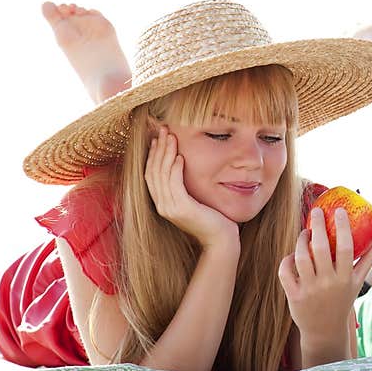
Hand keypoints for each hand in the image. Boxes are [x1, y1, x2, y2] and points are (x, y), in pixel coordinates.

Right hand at [144, 127, 238, 247]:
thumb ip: (185, 187)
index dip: (153, 155)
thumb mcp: (195, 200)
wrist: (220, 240)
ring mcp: (170, 208)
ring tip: (171, 137)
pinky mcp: (181, 209)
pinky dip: (175, 169)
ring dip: (166, 153)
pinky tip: (180, 156)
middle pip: (153, 171)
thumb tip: (184, 164)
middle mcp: (162, 206)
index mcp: (162, 203)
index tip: (158, 137)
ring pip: (162, 175)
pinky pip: (174, 184)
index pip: (151, 174)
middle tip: (163, 129)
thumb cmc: (213, 219)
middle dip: (157, 148)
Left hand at [278, 207, 371, 352]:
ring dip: (301, 241)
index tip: (339, 211)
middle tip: (316, 212)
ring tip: (305, 233)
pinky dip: (287, 259)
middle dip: (317, 226)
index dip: (342, 227)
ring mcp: (309, 290)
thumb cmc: (342, 302)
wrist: (325, 331)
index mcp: (345, 278)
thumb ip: (368, 259)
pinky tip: (293, 254)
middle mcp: (328, 283)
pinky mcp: (294, 296)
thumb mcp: (357, 283)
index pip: (345, 247)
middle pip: (320, 248)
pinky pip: (286, 271)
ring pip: (301, 257)